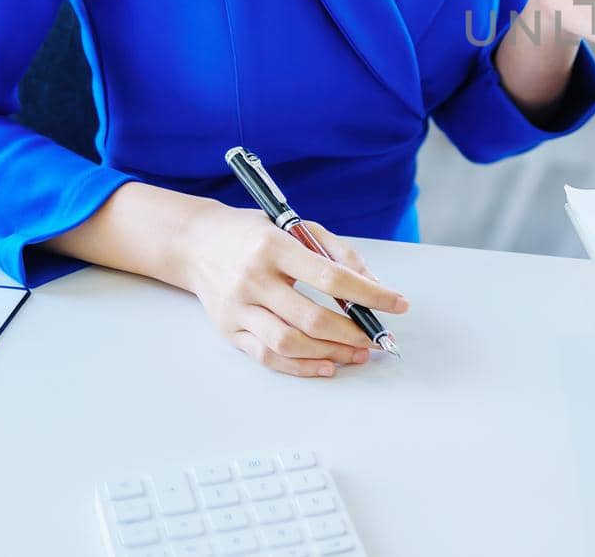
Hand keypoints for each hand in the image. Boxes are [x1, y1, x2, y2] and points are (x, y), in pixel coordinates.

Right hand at [178, 204, 408, 377]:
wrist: (197, 243)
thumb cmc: (255, 234)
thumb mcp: (297, 227)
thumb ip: (338, 253)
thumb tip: (373, 284)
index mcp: (273, 247)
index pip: (331, 277)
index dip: (370, 294)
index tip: (398, 304)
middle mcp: (253, 280)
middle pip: (312, 318)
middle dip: (353, 333)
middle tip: (378, 337)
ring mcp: (237, 309)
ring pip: (290, 343)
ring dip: (331, 353)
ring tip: (358, 352)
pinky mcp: (229, 330)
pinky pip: (268, 357)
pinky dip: (301, 366)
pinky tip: (327, 365)